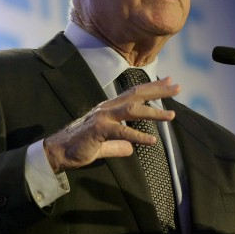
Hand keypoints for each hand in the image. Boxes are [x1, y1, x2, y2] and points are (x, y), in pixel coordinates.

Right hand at [43, 77, 179, 172]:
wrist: (57, 152)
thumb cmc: (79, 146)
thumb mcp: (104, 145)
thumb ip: (118, 145)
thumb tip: (129, 149)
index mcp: (109, 108)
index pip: (134, 93)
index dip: (152, 87)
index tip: (169, 81)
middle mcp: (107, 108)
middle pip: (136, 95)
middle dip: (158, 90)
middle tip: (177, 87)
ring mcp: (103, 117)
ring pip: (132, 110)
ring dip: (154, 112)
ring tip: (171, 115)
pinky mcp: (99, 130)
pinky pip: (122, 132)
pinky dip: (138, 136)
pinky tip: (152, 140)